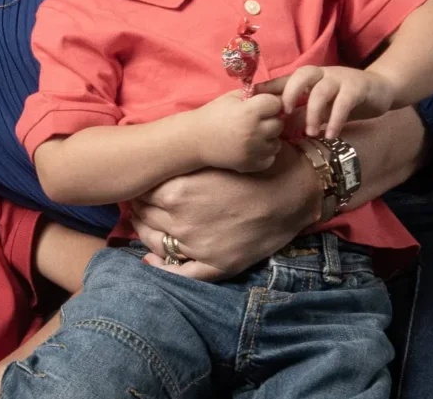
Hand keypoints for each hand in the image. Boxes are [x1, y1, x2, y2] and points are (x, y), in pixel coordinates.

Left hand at [127, 143, 318, 279]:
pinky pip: (180, 274)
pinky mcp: (217, 264)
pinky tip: (152, 262)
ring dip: (145, 235)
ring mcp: (198, 245)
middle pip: (143, 216)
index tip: (138, 187)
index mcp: (177, 191)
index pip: (140, 193)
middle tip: (137, 205)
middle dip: (138, 210)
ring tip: (144, 226)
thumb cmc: (254, 167)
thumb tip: (152, 167)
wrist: (295, 189)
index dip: (138, 189)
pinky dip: (162, 269)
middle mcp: (181, 220)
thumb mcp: (211, 158)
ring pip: (154, 243)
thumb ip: (179, 166)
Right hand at [185, 90, 284, 171]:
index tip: (259, 106)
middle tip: (256, 121)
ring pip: (277, 142)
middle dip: (270, 120)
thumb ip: (257, 95)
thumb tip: (280, 94)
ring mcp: (254, 150)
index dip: (269, 103)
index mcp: (249, 112)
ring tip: (253, 135)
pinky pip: (270, 157)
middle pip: (279, 123)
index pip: (277, 103)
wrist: (195, 139)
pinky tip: (251, 147)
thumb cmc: (214, 114)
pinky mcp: (252, 165)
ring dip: (268, 138)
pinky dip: (263, 153)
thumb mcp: (233, 97)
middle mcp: (254, 132)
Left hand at [272, 66, 392, 138]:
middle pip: (301, 75)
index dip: (269, 87)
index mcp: (310, 77)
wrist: (382, 90)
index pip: (286, 79)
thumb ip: (300, 113)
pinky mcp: (357, 87)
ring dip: (314, 114)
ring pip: (321, 91)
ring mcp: (340, 78)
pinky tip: (331, 135)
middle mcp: (323, 74)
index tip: (252, 99)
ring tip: (311, 134)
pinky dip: (336, 120)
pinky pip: (344, 103)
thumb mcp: (320, 106)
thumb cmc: (345, 99)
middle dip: (290, 94)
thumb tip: (276, 127)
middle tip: (285, 114)